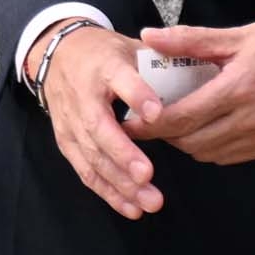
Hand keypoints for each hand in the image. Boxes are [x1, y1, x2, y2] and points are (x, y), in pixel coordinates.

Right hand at [30, 20, 161, 218]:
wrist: (56, 55)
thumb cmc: (102, 54)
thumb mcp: (128, 47)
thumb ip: (160, 63)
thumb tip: (198, 75)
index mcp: (103, 66)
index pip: (119, 79)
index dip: (137, 96)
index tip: (157, 114)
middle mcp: (83, 96)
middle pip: (100, 129)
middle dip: (123, 155)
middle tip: (149, 176)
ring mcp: (70, 121)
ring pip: (92, 156)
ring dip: (119, 182)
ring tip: (149, 202)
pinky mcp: (66, 141)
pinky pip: (85, 170)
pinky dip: (107, 191)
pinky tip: (131, 208)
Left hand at [124, 14, 254, 169]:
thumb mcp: (238, 35)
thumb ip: (189, 40)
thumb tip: (148, 38)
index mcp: (238, 89)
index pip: (181, 118)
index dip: (148, 125)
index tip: (126, 121)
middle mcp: (251, 120)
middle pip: (190, 142)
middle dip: (164, 135)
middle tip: (147, 120)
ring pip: (208, 153)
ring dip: (186, 142)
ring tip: (174, 122)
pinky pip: (229, 156)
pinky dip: (209, 147)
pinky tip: (204, 127)